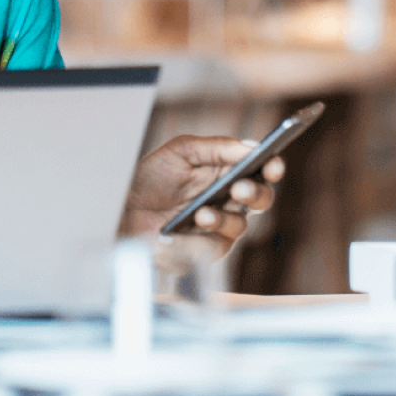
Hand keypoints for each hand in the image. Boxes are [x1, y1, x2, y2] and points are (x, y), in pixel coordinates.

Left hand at [118, 135, 282, 252]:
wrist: (124, 208)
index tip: (272, 163)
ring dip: (223, 218)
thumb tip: (250, 146)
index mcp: (227, 172)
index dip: (272, 167)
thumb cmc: (153, 177)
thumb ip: (216, 147)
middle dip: (255, 194)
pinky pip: (215, 246)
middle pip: (261, 199)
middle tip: (239, 189)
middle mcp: (229, 200)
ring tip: (202, 213)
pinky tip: (188, 228)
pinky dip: (201, 238)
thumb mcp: (181, 151)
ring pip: (240, 225)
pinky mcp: (206, 249)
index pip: (261, 170)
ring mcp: (220, 226)